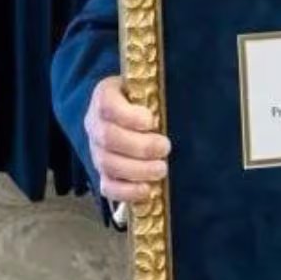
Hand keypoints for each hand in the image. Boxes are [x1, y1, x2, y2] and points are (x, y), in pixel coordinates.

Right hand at [83, 75, 170, 202]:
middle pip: (108, 137)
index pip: (107, 105)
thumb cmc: (145, 99)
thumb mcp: (150, 88)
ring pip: (107, 164)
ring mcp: (97, 150)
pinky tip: (147, 190)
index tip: (151, 121)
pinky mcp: (102, 172)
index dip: (128, 116)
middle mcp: (95, 124)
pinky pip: (107, 186)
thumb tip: (185, 99)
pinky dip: (127, 191)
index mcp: (105, 96)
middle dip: (139, 146)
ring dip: (137, 170)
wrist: (130, 114)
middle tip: (165, 147)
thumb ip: (158, 93)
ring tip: (161, 169)